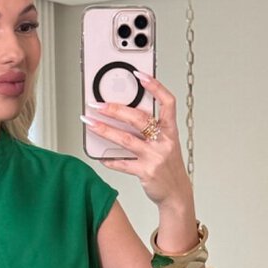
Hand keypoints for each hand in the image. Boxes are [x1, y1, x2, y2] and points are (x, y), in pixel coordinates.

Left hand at [82, 71, 193, 213]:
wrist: (176, 193)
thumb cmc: (168, 165)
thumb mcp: (166, 143)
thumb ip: (150, 129)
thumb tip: (124, 114)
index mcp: (171, 131)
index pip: (167, 102)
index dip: (155, 87)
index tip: (140, 75)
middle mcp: (164, 142)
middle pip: (139, 119)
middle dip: (116, 109)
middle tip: (98, 104)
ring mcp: (155, 157)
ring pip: (126, 139)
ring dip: (106, 130)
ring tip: (91, 123)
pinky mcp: (146, 172)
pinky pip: (123, 164)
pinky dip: (110, 160)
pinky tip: (100, 156)